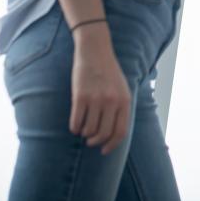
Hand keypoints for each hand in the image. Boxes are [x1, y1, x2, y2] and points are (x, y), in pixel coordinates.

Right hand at [69, 31, 131, 155]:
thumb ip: (120, 108)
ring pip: (88, 130)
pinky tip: (74, 125)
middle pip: (103, 134)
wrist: (95, 50)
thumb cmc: (108, 71)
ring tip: (83, 129)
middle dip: (95, 142)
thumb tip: (112, 134)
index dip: (112, 145)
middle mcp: (112, 101)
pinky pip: (76, 122)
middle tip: (90, 141)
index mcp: (124, 101)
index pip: (120, 132)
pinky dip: (74, 128)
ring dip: (84, 134)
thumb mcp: (121, 88)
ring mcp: (96, 99)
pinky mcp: (80, 96)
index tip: (104, 150)